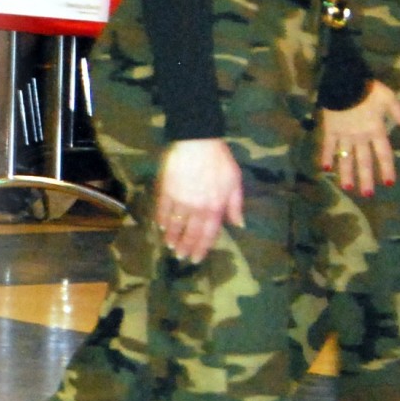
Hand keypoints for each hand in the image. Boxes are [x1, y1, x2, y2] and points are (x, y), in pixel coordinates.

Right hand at [155, 138, 243, 263]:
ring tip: (170, 246)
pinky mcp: (167, 191)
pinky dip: (161, 220)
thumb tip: (239, 224)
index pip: (208, 234)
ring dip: (172, 238)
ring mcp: (180, 201)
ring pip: (175, 225)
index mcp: (215, 207)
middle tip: (180, 258)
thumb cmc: (219, 160)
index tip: (195, 259)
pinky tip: (161, 226)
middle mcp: (197, 208)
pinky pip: (163, 210)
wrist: (197, 141)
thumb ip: (236, 205)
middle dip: (185, 247)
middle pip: (190, 233)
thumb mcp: (234, 181)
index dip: (201, 248)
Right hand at [321, 79, 399, 196]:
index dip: (386, 168)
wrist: (344, 82)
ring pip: (346, 158)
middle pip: (364, 161)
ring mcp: (344, 135)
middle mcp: (360, 137)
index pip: (383, 153)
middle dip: (366, 178)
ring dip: (347, 173)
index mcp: (376, 130)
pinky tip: (326, 169)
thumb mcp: (388, 97)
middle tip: (367, 194)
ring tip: (347, 188)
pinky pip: (329, 146)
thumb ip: (399, 111)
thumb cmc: (368, 89)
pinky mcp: (331, 130)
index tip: (388, 184)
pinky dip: (327, 157)